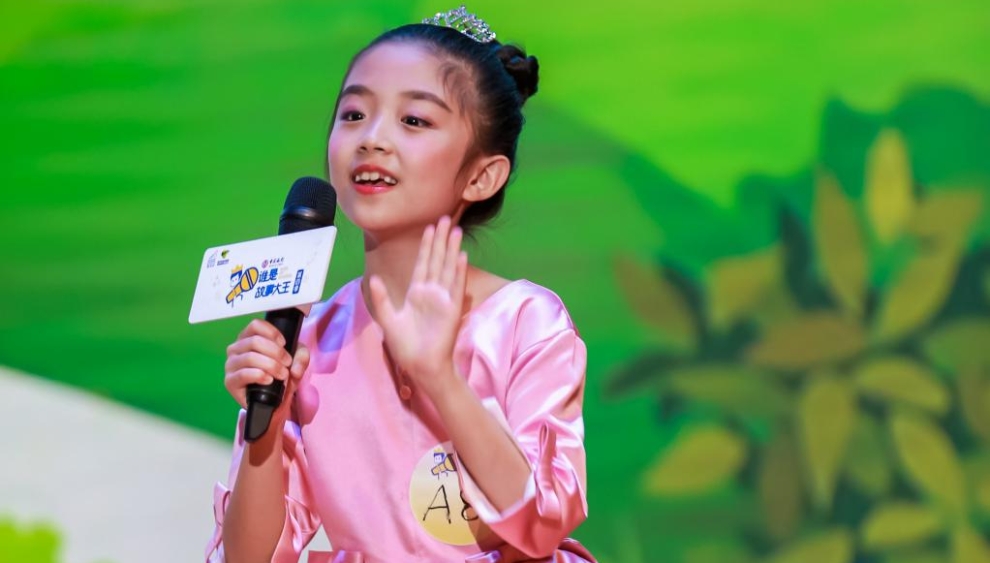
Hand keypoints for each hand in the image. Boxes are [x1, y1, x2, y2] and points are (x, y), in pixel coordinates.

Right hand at [224, 319, 309, 419]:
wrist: (273, 401)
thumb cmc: (280, 376)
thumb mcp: (296, 362)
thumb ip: (301, 357)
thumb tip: (295, 368)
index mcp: (248, 338)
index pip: (255, 325)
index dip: (272, 333)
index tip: (284, 344)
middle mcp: (236, 349)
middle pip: (254, 341)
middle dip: (276, 352)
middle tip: (287, 364)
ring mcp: (231, 365)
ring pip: (250, 357)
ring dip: (271, 365)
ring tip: (282, 374)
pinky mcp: (230, 381)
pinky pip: (243, 374)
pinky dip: (259, 375)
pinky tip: (269, 380)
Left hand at [369, 216, 466, 397]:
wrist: (420, 364)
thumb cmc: (405, 345)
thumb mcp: (387, 320)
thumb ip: (381, 299)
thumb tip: (373, 279)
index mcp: (416, 293)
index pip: (423, 263)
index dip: (427, 246)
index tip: (430, 228)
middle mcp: (432, 292)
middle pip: (438, 260)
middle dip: (441, 240)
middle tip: (446, 218)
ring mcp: (444, 299)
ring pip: (448, 268)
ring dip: (452, 249)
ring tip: (456, 230)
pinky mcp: (452, 308)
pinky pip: (456, 285)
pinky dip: (458, 270)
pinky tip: (461, 255)